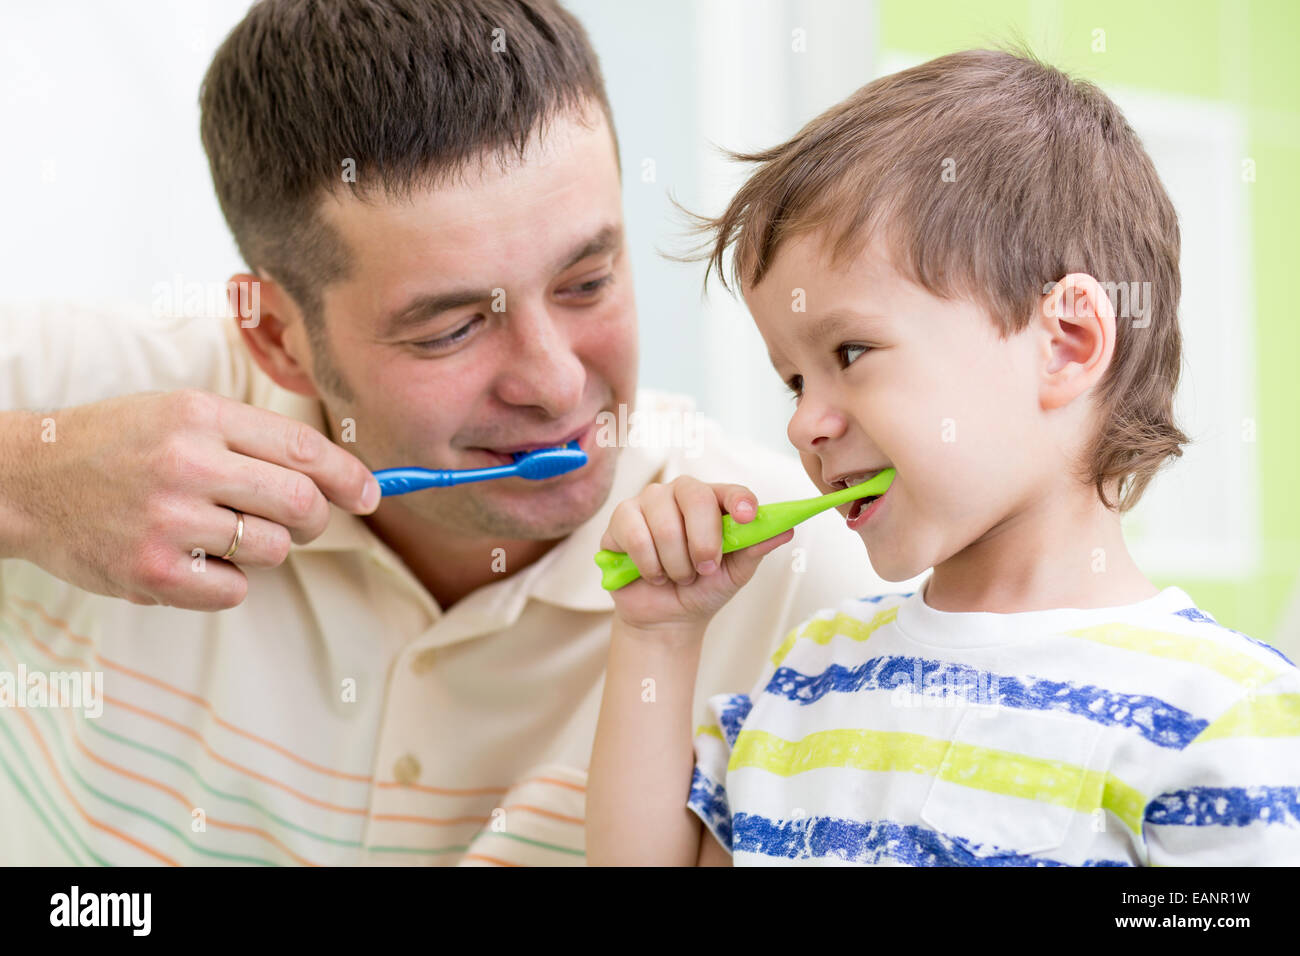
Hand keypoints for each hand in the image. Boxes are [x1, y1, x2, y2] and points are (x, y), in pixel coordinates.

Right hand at [1, 388, 379, 610]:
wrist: (26, 481)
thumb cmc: (116, 446)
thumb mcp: (179, 413)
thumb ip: (250, 437)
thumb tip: (332, 474)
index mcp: (201, 415)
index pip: (301, 448)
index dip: (349, 476)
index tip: (372, 495)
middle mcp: (187, 462)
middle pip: (300, 503)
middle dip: (316, 518)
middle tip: (302, 521)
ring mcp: (168, 519)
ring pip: (272, 549)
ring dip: (264, 549)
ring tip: (222, 533)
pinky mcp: (152, 571)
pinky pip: (233, 590)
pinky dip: (226, 582)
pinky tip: (193, 559)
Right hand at [598, 475, 793, 630]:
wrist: (666, 617)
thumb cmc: (703, 588)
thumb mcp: (735, 573)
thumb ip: (756, 548)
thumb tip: (787, 530)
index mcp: (714, 502)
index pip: (730, 490)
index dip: (739, 500)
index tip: (747, 518)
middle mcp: (681, 493)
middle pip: (695, 496)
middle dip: (703, 541)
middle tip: (705, 568)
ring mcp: (649, 501)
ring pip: (664, 522)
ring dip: (675, 562)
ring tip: (677, 576)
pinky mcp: (621, 517)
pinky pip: (636, 535)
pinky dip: (649, 564)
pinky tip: (652, 574)